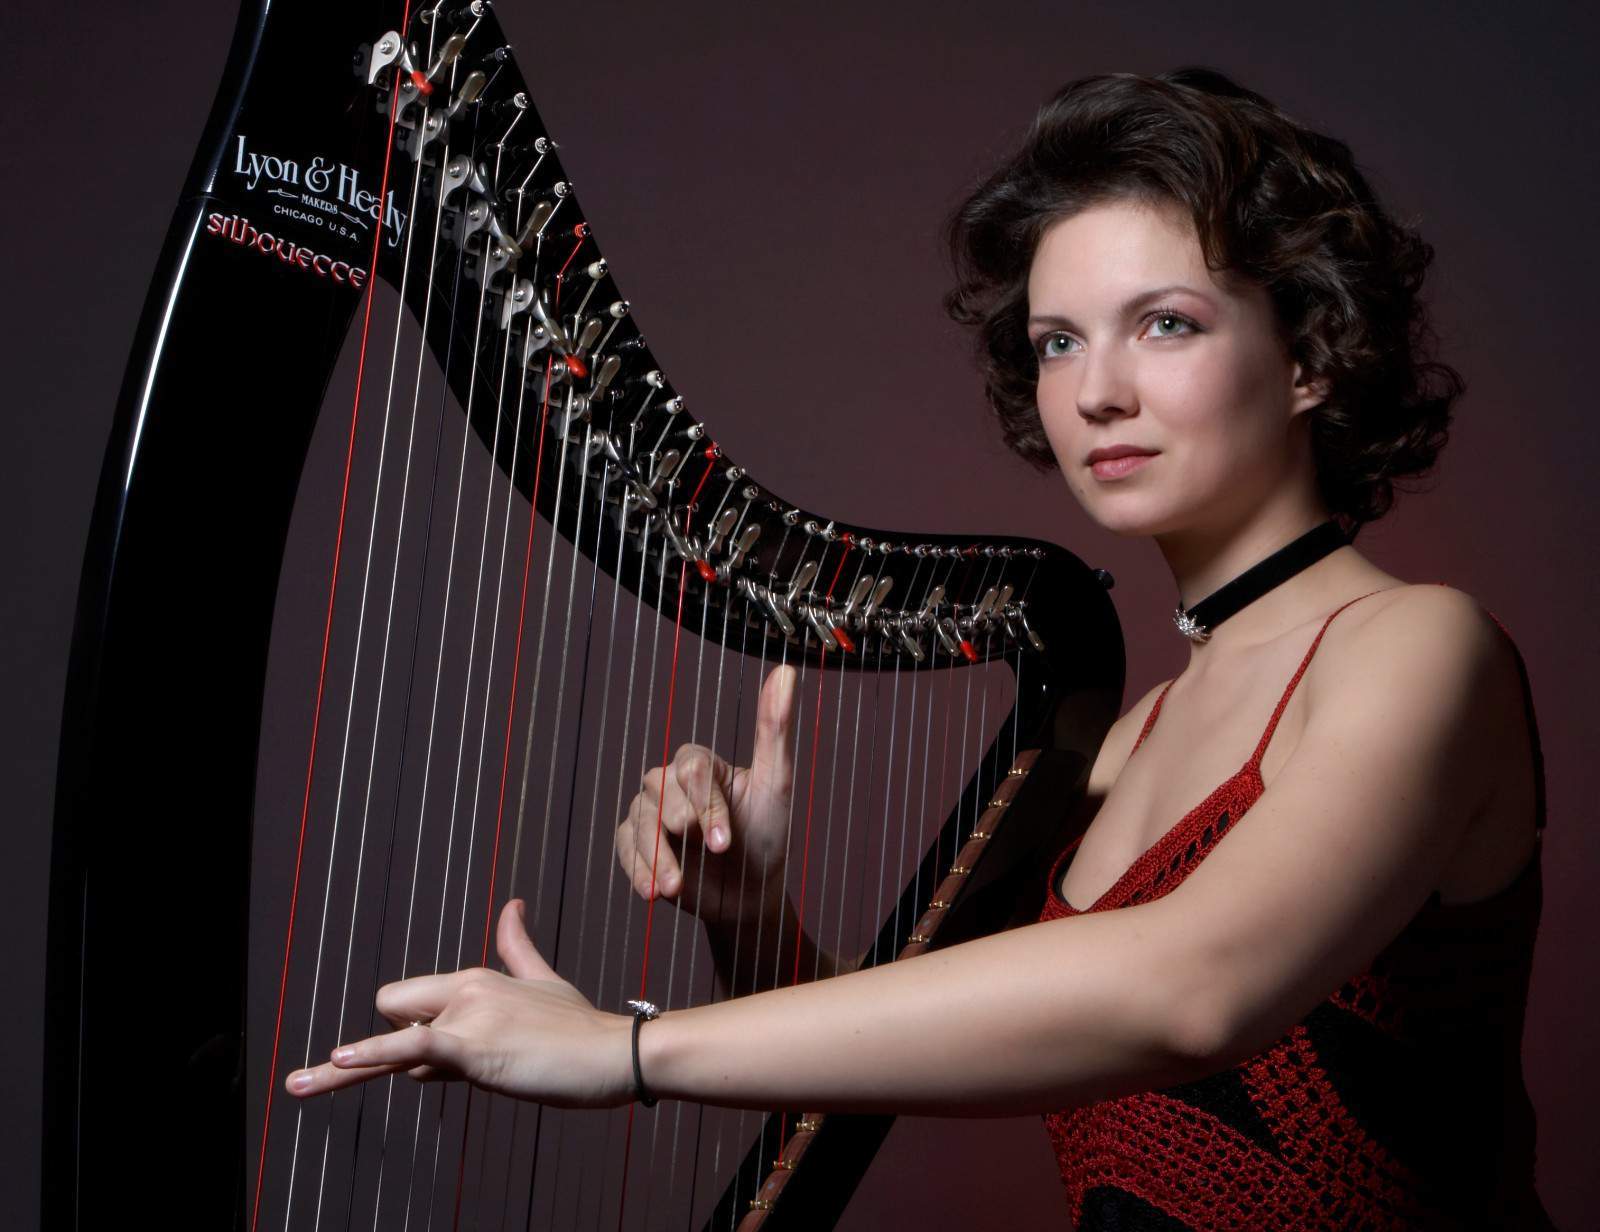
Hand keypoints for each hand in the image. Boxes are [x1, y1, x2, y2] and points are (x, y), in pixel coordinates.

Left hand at [284, 899, 633, 1107]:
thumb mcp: (545, 983)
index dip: (415, 1031)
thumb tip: (512, 904)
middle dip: (404, 1046)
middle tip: (467, 1065)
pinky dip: (372, 1054)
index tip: (447, 1054)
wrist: (616, 1053)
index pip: (405, 1001)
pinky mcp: (475, 1049)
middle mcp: (466, 991)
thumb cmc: (581, 1027)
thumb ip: (518, 947)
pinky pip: (412, 1048)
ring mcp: (470, 1018)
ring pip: (399, 1049)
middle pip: (392, 1013)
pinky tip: (340, 1059)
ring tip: (343, 1080)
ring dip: (392, 1073)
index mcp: (475, 979)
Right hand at [614, 664, 797, 928]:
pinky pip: (625, 847)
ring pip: (639, 821)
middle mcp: (670, 783)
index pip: (692, 770)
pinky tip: (652, 892)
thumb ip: (775, 729)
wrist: (750, 893)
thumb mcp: (776, 784)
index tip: (726, 841)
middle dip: (681, 826)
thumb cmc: (766, 834)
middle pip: (658, 790)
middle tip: (709, 854)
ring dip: (656, 856)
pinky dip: (637, 869)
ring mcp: (650, 814)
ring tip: (674, 888)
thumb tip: (786, 670)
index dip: (707, 805)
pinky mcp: (636, 845)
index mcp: (700, 764)